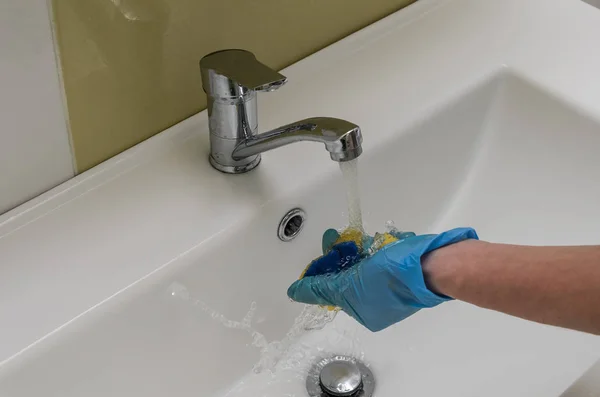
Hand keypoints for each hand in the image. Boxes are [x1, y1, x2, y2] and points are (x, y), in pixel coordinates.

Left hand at [288, 227, 477, 330]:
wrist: (433, 266)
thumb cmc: (390, 278)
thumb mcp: (348, 285)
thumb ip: (320, 288)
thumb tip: (293, 293)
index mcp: (365, 311)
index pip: (334, 290)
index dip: (323, 272)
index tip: (320, 255)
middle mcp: (378, 300)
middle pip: (348, 275)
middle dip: (339, 256)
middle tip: (333, 239)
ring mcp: (393, 283)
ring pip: (365, 263)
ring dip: (355, 248)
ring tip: (351, 236)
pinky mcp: (405, 266)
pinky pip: (382, 256)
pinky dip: (375, 247)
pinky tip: (374, 239)